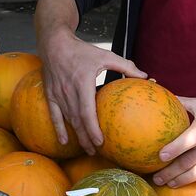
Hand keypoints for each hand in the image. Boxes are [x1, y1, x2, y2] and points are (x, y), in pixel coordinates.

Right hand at [38, 29, 145, 151]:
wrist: (54, 43)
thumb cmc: (82, 50)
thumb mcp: (105, 55)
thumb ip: (126, 66)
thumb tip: (146, 76)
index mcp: (82, 83)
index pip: (87, 112)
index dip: (93, 129)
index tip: (101, 141)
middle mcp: (68, 91)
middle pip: (78, 121)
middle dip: (87, 138)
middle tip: (97, 152)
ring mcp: (58, 94)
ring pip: (68, 120)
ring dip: (77, 136)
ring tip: (88, 149)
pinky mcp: (50, 94)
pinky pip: (54, 115)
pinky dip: (59, 129)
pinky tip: (64, 141)